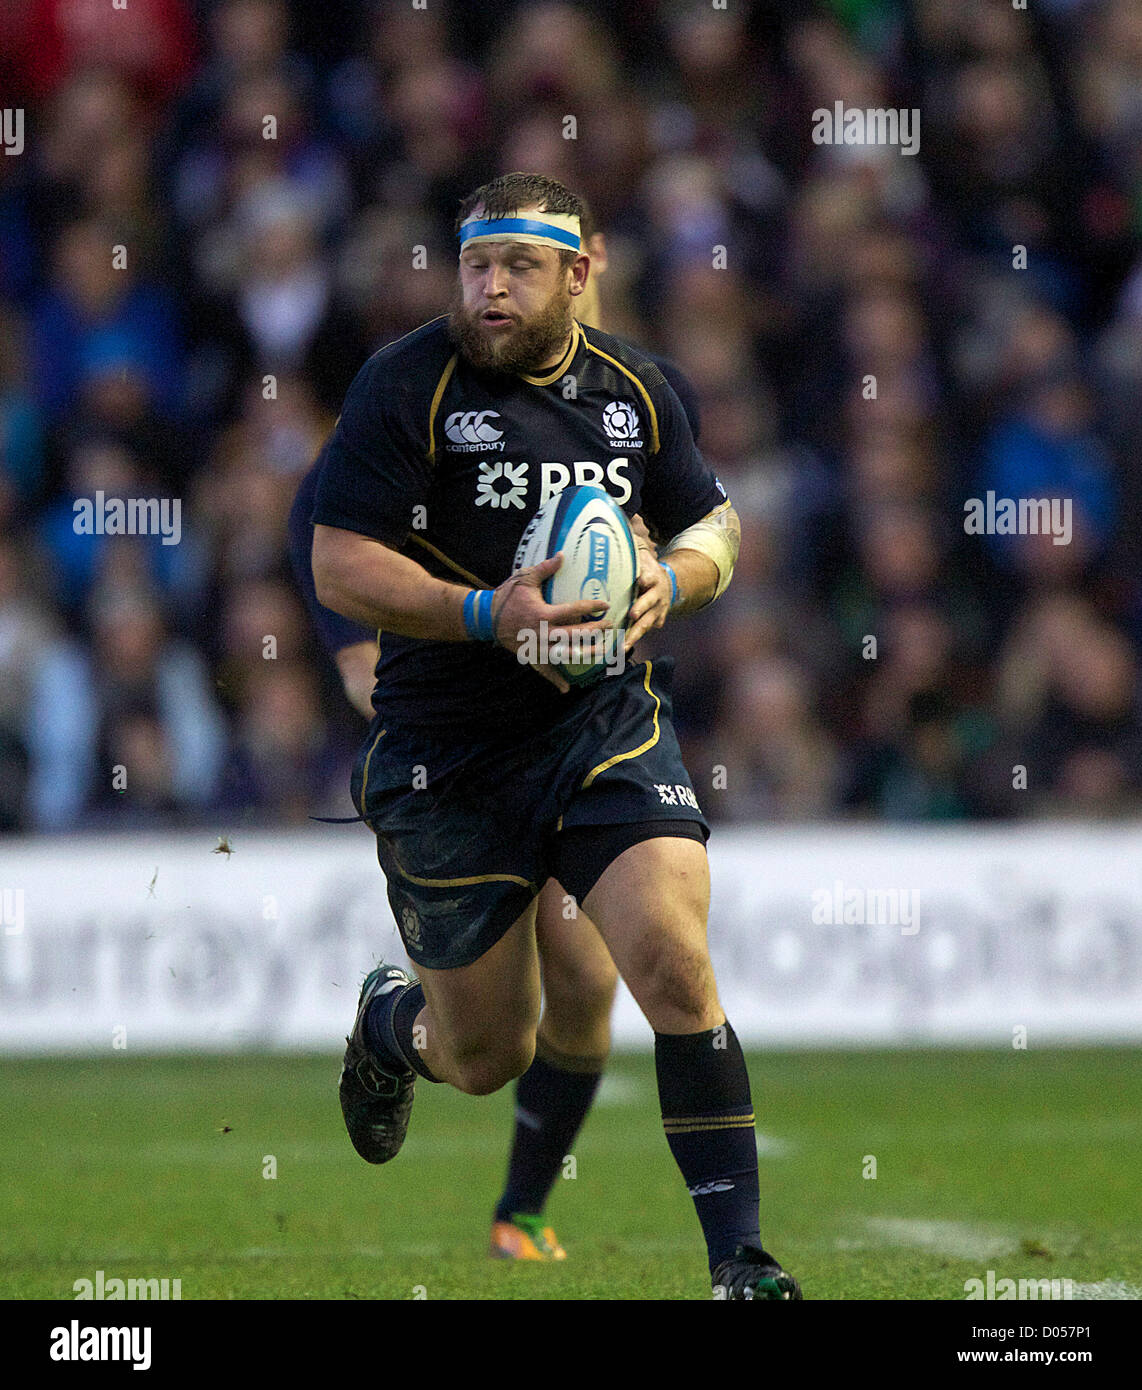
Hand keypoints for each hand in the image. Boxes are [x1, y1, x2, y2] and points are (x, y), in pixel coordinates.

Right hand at [491, 553, 609, 692]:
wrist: (485, 617)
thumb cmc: (507, 596)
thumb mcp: (525, 578)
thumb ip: (545, 569)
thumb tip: (563, 555)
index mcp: (543, 613)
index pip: (574, 610)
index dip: (591, 607)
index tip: (605, 605)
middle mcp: (543, 633)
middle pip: (575, 635)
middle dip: (595, 631)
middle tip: (609, 627)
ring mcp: (537, 647)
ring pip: (566, 654)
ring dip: (585, 654)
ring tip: (602, 653)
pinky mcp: (530, 656)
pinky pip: (544, 670)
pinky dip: (555, 680)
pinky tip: (567, 688)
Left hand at [624, 546, 672, 650]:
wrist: (668, 584)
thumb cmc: (647, 570)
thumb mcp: (644, 557)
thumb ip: (634, 549)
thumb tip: (622, 529)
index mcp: (654, 577)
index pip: (650, 577)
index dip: (645, 578)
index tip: (640, 580)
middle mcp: (657, 595)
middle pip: (650, 603)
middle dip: (642, 608)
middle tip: (633, 615)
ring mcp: (658, 610)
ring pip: (647, 624)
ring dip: (635, 634)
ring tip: (624, 646)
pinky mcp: (657, 621)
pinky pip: (645, 632)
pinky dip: (634, 640)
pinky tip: (620, 650)